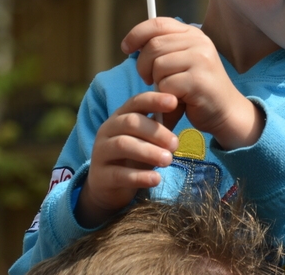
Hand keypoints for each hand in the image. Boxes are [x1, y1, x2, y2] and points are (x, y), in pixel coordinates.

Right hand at [76, 92, 179, 227]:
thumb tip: (183, 104)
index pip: (136, 102)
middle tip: (175, 144)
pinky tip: (156, 179)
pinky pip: (119, 174)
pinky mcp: (101, 176)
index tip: (174, 101)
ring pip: (123, 145)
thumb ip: (162, 123)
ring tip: (168, 160)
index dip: (154, 100)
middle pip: (130, 122)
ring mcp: (101, 152)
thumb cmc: (133, 155)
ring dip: (148, 152)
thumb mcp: (147, 138)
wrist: (107, 185)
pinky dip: (139, 177)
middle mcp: (108, 130)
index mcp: (121, 116)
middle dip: (155, 131)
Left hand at [121, 17, 263, 149]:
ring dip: (156, 82)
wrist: (225, 111)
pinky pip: (166, 84)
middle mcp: (199, 42)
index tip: (126, 48)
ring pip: (158, 65)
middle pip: (153, 46)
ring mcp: (201, 60)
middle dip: (143, 65)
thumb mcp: (181, 62)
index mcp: (193, 34)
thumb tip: (132, 43)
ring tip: (169, 90)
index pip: (158, 23)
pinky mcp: (198, 80)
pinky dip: (165, 95)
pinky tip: (177, 99)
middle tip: (149, 80)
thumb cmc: (197, 89)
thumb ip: (163, 49)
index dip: (137, 34)